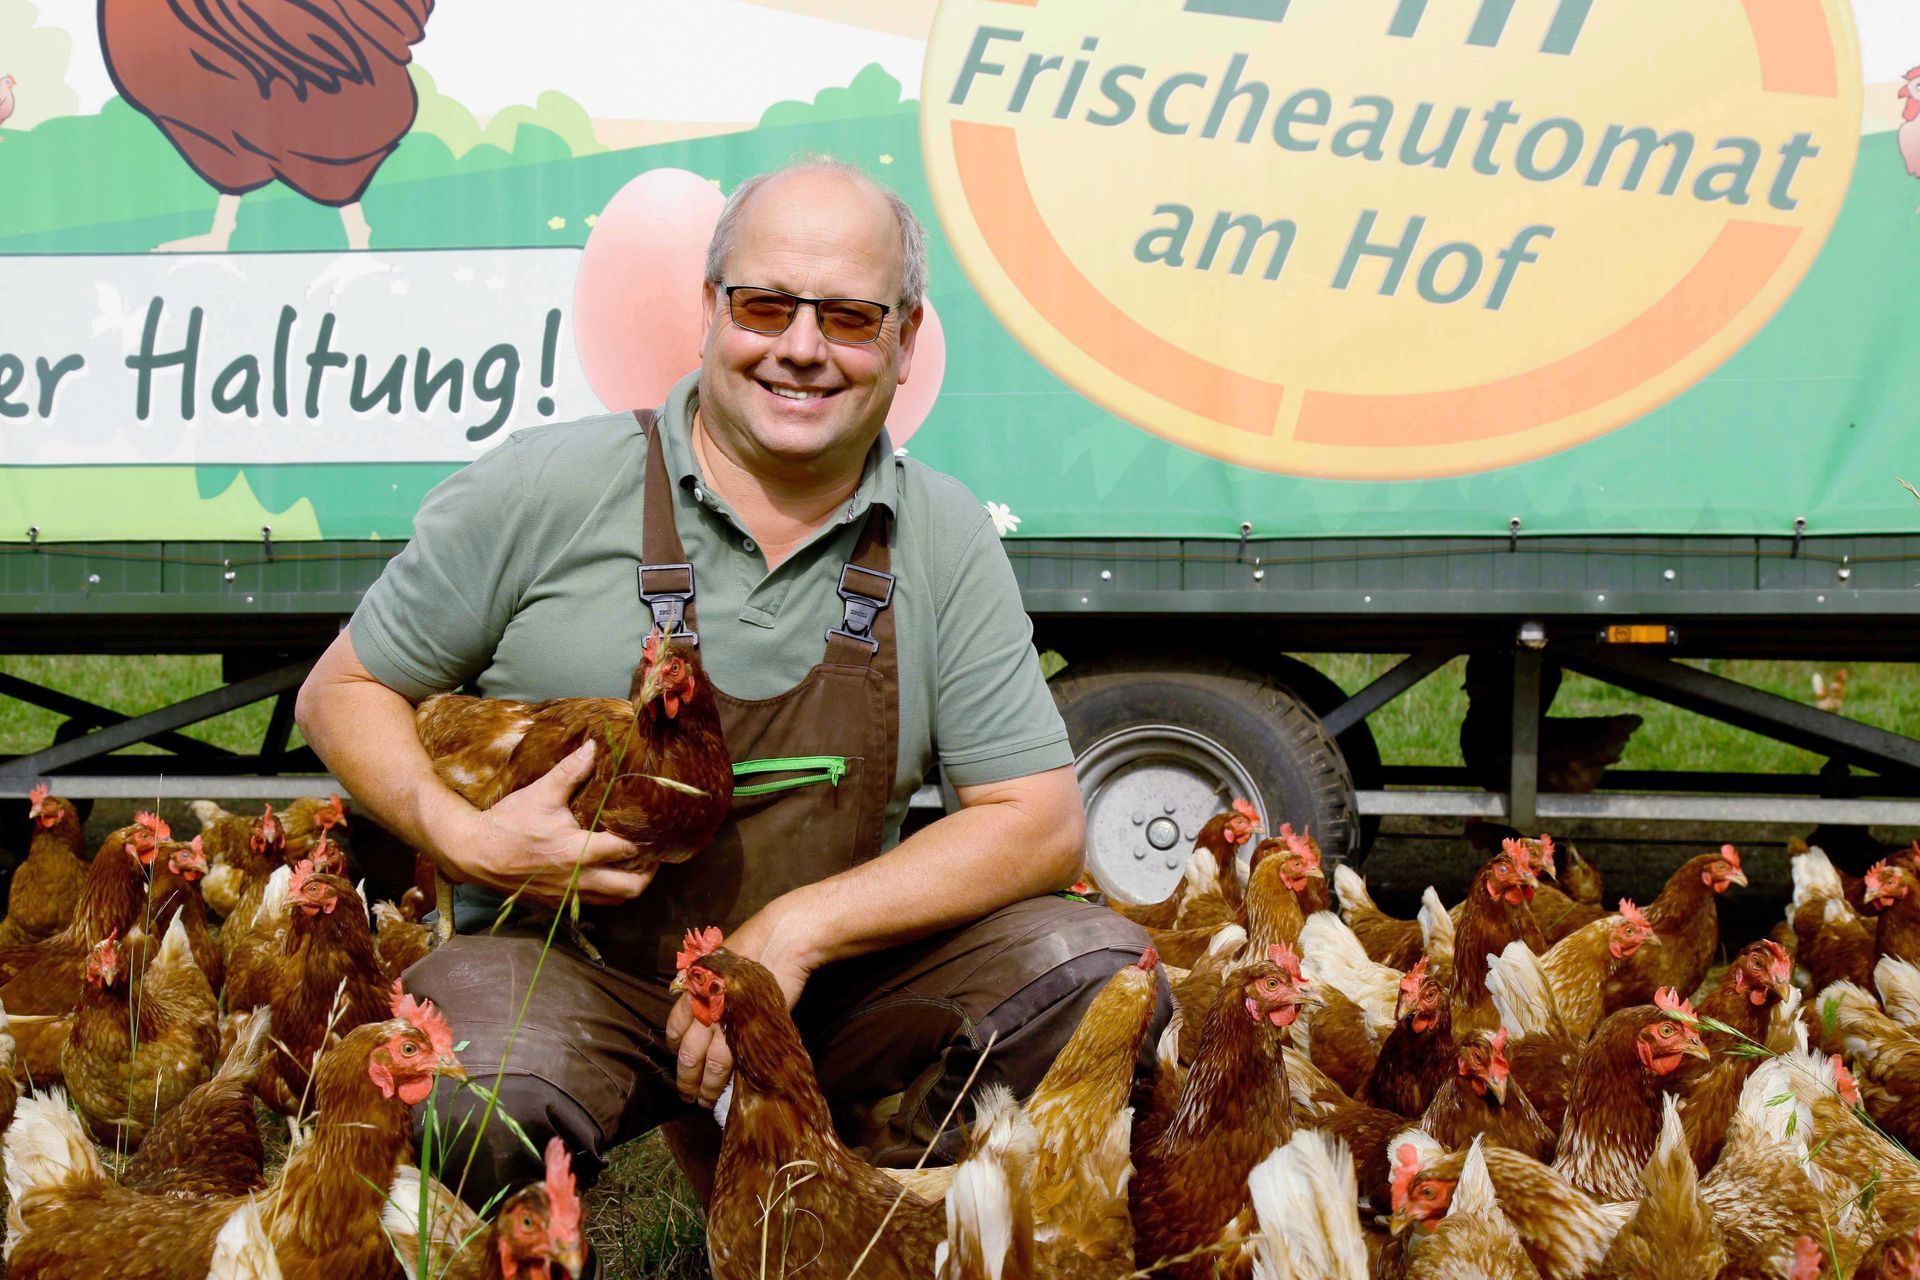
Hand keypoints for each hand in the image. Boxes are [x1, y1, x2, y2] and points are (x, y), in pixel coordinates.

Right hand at [444, 741, 652, 907]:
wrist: (474, 854)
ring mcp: (568, 896)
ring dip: (628, 884)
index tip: (655, 830)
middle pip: (631, 887)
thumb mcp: (541, 794)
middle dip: (648, 873)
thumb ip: (570, 772)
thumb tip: (593, 747)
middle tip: (652, 854)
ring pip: (615, 900)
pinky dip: (607, 892)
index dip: (646, 842)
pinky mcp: (557, 904)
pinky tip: (606, 873)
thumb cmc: (508, 824)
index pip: (627, 851)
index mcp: (578, 852)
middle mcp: (578, 879)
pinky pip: (594, 904)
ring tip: (634, 864)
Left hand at [665, 896, 818, 1107]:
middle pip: (688, 1055)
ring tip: (705, 1101)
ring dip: (705, 1088)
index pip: (674, 1029)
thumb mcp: (719, 965)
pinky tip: (729, 1090)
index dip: (676, 1050)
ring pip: (709, 1066)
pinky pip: (735, 1063)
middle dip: (685, 1080)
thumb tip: (703, 1015)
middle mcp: (702, 1008)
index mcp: (691, 990)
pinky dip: (730, 1081)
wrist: (781, 941)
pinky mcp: (750, 1030)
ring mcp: (726, 1021)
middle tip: (686, 1095)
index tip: (681, 1061)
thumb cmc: (753, 948)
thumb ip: (708, 990)